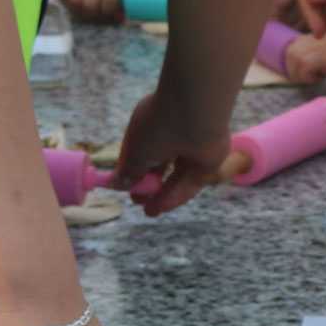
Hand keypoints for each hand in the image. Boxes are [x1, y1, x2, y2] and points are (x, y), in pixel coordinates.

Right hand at [56, 0, 125, 22]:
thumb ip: (120, 0)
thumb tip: (121, 20)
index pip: (110, 0)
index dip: (108, 9)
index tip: (107, 9)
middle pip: (90, 4)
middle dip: (91, 13)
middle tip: (92, 12)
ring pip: (75, 0)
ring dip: (77, 8)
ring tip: (80, 7)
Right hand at [111, 86, 231, 216]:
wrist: (195, 114)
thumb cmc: (158, 126)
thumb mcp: (136, 151)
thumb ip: (129, 170)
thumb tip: (117, 184)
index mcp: (153, 125)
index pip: (143, 152)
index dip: (135, 172)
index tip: (126, 188)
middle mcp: (173, 136)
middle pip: (161, 166)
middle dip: (150, 186)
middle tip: (140, 203)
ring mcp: (191, 148)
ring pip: (177, 177)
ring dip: (163, 195)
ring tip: (150, 212)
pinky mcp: (208, 161)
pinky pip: (190, 182)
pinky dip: (176, 194)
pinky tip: (162, 206)